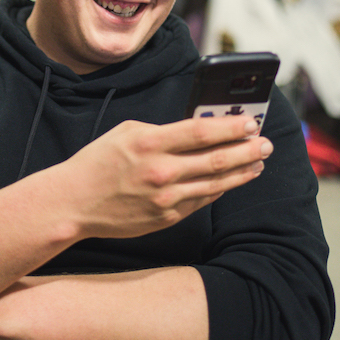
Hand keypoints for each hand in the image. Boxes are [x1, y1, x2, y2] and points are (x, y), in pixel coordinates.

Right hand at [56, 115, 271, 239]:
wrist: (73, 203)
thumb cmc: (98, 162)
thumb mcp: (127, 132)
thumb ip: (162, 129)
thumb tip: (197, 127)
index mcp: (150, 142)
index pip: (201, 132)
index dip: (231, 126)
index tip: (250, 122)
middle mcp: (161, 171)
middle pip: (216, 159)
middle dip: (246, 150)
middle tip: (265, 143)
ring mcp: (165, 198)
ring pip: (215, 183)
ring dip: (241, 172)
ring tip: (258, 162)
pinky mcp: (166, 218)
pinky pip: (201, 201)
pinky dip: (220, 189)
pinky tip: (232, 180)